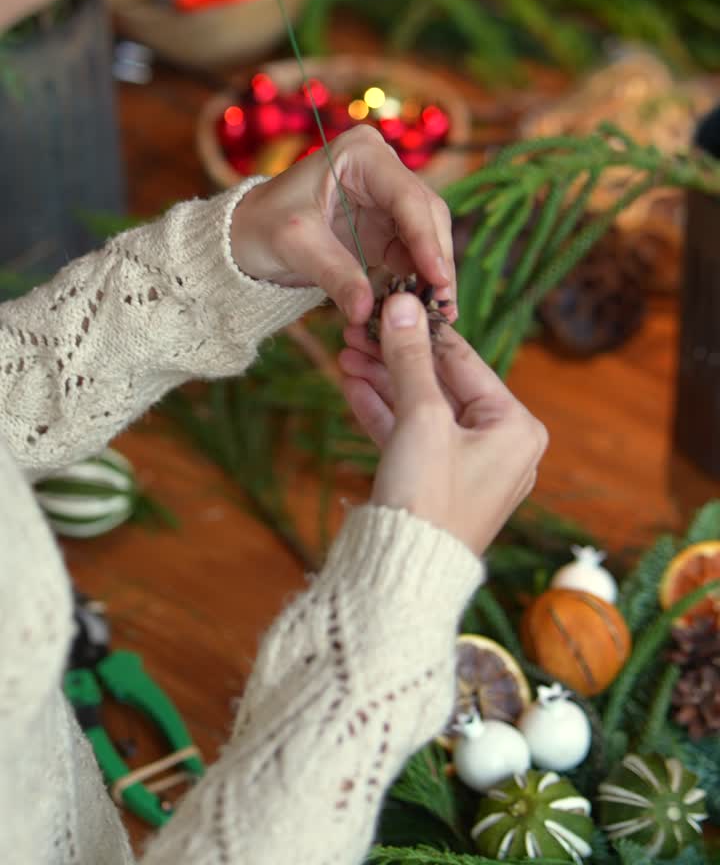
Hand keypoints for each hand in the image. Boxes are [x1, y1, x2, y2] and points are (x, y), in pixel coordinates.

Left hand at [230, 126, 455, 324]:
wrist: (245, 237)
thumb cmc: (262, 225)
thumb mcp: (295, 245)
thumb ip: (334, 274)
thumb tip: (366, 311)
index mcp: (361, 153)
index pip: (406, 196)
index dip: (426, 239)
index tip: (439, 279)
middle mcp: (382, 168)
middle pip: (426, 214)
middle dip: (437, 259)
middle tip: (443, 304)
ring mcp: (387, 198)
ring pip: (428, 235)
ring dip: (434, 273)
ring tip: (439, 314)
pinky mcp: (386, 227)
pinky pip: (414, 254)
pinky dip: (419, 280)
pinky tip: (424, 309)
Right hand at [339, 294, 547, 556]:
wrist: (401, 580)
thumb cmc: (427, 499)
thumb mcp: (421, 418)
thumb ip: (411, 359)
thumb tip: (402, 305)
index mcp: (516, 427)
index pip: (465, 360)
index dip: (421, 330)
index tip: (388, 303)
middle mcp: (500, 445)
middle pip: (441, 384)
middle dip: (395, 357)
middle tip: (357, 328)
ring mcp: (467, 467)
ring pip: (421, 409)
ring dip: (383, 379)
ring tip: (346, 350)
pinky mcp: (436, 485)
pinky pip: (411, 437)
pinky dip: (382, 411)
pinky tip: (351, 383)